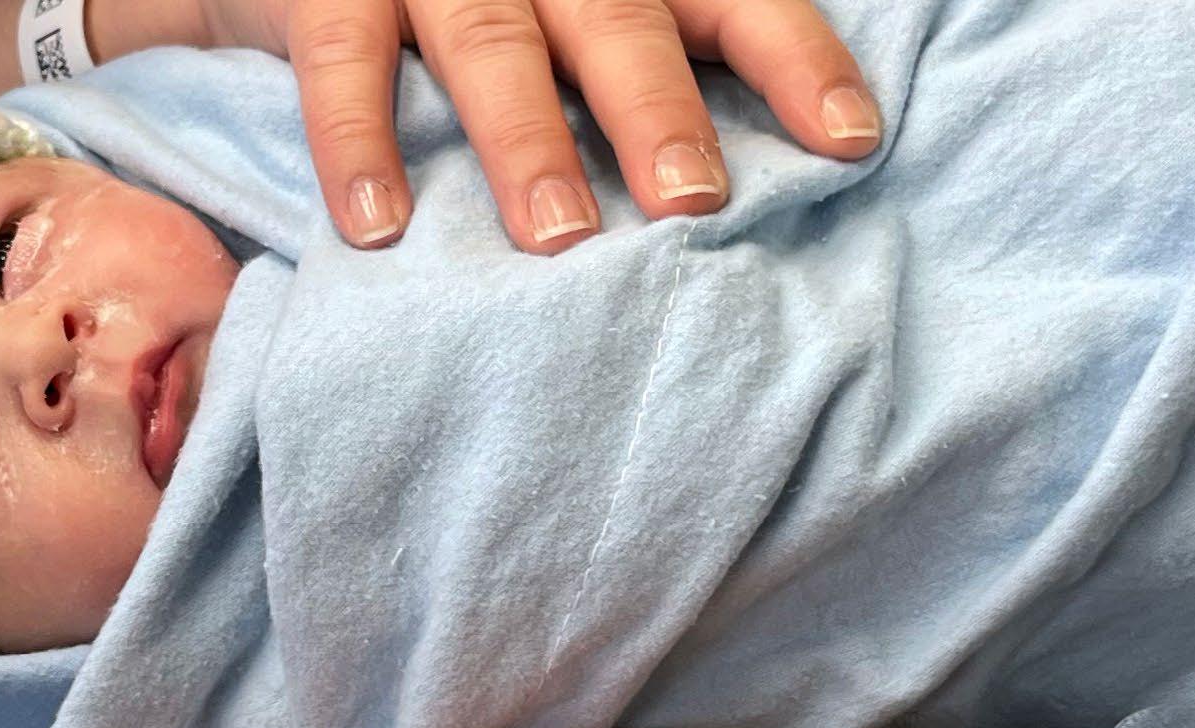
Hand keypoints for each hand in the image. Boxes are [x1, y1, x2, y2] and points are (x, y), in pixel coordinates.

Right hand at [191, 0, 878, 251]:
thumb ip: (655, 66)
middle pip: (617, 22)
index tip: (850, 140)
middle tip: (691, 202)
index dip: (793, 60)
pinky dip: (358, 140)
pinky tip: (380, 227)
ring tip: (563, 238)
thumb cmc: (485, 6)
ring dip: (528, 141)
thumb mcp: (584, 16)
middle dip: (658, 110)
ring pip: (492, 42)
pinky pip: (345, 59)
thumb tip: (749, 191)